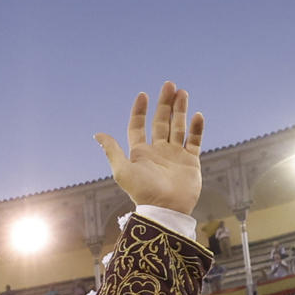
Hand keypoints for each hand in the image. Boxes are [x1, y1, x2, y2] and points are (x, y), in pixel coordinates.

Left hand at [94, 82, 205, 215]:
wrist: (166, 208)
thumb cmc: (142, 191)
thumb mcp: (122, 170)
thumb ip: (112, 150)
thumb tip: (97, 134)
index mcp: (140, 153)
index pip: (138, 127)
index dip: (139, 111)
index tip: (143, 95)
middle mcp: (157, 151)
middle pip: (161, 122)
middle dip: (164, 104)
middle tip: (169, 85)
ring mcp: (175, 155)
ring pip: (178, 127)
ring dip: (180, 110)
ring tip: (182, 93)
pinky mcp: (190, 161)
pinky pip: (194, 141)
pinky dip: (196, 128)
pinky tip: (197, 115)